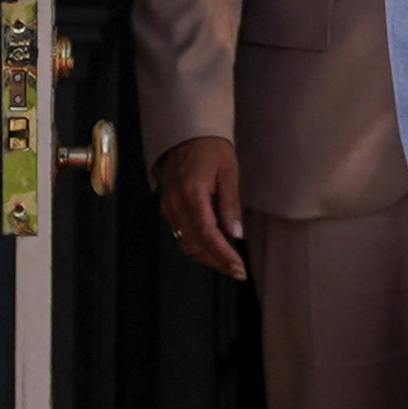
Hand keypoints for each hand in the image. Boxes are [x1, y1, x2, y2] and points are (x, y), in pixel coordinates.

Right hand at [155, 134, 248, 281]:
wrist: (186, 136)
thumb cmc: (211, 151)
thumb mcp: (228, 173)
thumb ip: (230, 205)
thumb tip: (236, 235)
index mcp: (192, 193)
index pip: (206, 233)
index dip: (222, 254)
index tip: (239, 267)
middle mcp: (176, 204)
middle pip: (194, 243)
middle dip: (217, 261)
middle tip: (238, 272)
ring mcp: (169, 207)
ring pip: (186, 243)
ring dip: (208, 258)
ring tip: (230, 266)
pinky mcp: (168, 209)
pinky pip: (182, 234)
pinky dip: (199, 247)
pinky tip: (216, 250)